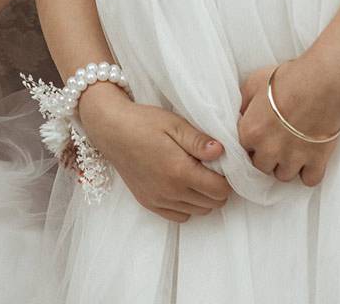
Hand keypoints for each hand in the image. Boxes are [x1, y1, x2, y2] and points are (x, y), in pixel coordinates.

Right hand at [76, 83, 230, 223]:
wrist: (111, 130)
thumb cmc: (144, 122)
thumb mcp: (175, 124)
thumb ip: (199, 140)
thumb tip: (222, 151)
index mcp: (179, 171)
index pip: (220, 191)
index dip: (228, 179)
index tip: (224, 165)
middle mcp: (169, 191)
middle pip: (211, 204)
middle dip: (218, 188)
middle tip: (213, 168)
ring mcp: (157, 200)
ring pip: (197, 212)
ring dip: (204, 198)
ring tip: (198, 175)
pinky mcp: (148, 203)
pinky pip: (178, 216)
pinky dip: (187, 205)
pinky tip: (184, 186)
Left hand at [236, 57, 339, 187]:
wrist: (325, 78)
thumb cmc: (290, 76)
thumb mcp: (255, 82)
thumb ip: (243, 103)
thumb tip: (241, 115)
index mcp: (250, 132)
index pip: (243, 150)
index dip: (254, 142)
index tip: (263, 134)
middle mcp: (269, 150)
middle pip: (262, 167)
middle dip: (269, 156)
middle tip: (280, 141)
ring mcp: (293, 158)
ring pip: (284, 176)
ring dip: (288, 165)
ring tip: (295, 149)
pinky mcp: (317, 160)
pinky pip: (309, 180)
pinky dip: (310, 172)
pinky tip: (311, 158)